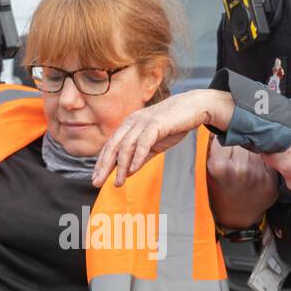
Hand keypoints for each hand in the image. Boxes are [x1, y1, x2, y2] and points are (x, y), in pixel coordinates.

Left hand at [93, 89, 228, 187]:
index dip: (101, 163)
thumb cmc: (173, 124)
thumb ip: (140, 156)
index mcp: (129, 125)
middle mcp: (132, 122)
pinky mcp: (156, 124)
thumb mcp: (153, 143)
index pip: (110, 146)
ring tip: (117, 182)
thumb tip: (126, 172)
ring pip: (126, 146)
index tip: (96, 178)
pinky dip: (137, 157)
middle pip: (113, 146)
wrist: (193, 107)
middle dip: (103, 166)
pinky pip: (143, 143)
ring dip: (120, 167)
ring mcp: (143, 122)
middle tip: (96, 183)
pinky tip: (132, 170)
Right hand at [207, 138, 278, 225]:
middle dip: (240, 142)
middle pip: (243, 139)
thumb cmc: (220, 192)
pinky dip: (264, 159)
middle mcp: (240, 169)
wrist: (236, 218)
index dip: (226, 135)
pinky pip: (269, 158)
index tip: (226, 139)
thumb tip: (221, 124)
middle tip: (236, 153)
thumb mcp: (208, 171)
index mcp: (220, 166)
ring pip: (258, 146)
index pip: (226, 134)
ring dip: (253, 149)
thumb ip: (212, 148)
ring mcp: (257, 174)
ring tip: (246, 161)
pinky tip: (256, 168)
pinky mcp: (271, 179)